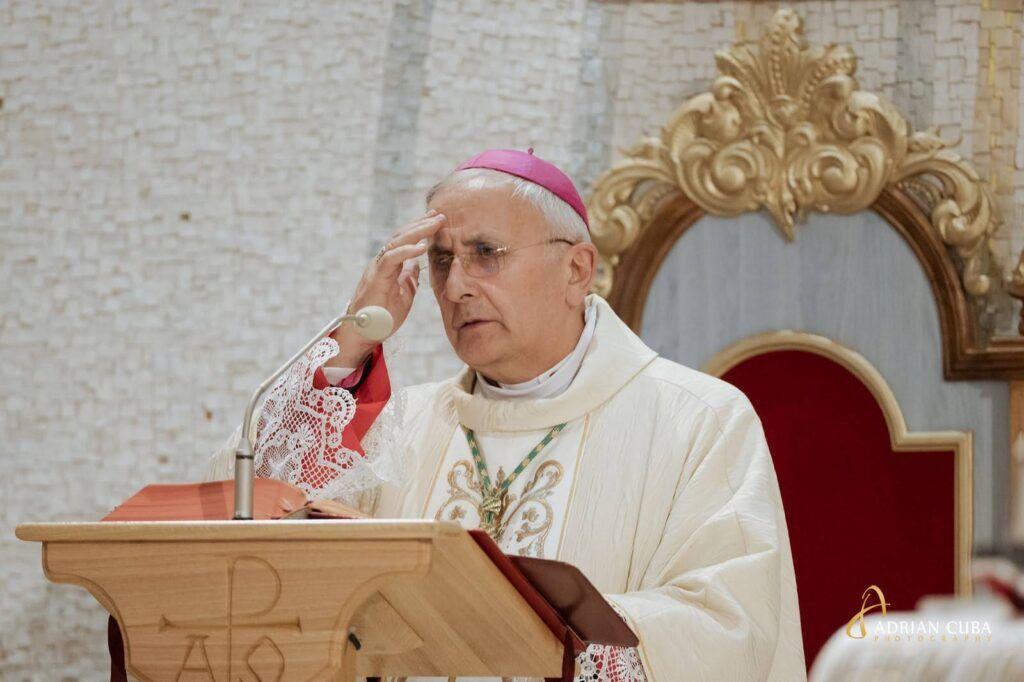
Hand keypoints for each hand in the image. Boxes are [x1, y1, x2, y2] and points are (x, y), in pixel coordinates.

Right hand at [326, 210, 445, 367]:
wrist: (364, 335)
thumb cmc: (382, 317)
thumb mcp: (404, 294)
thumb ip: (409, 276)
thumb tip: (417, 262)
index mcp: (388, 266)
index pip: (403, 241)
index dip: (419, 228)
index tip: (435, 218)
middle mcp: (380, 263)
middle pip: (400, 236)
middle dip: (420, 224)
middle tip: (439, 214)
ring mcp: (376, 270)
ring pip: (395, 243)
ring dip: (417, 232)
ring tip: (434, 224)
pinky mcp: (376, 280)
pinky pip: (390, 260)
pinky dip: (407, 251)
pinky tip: (422, 247)